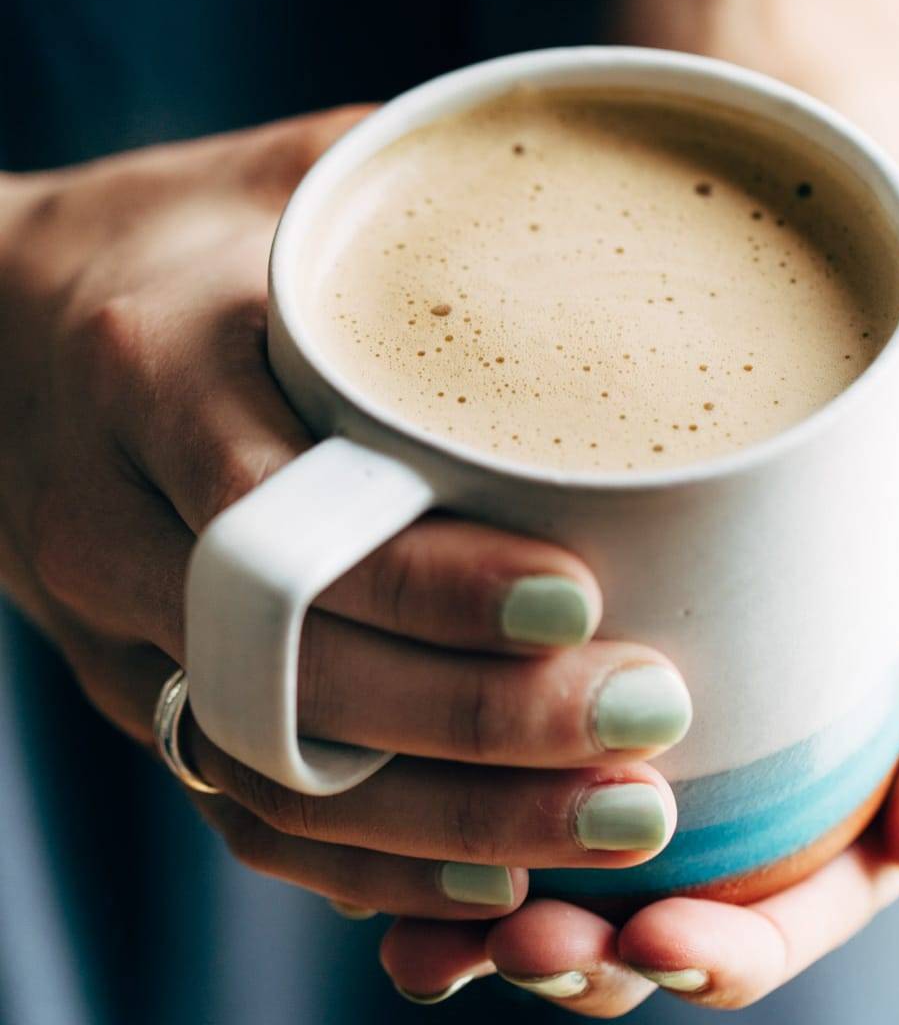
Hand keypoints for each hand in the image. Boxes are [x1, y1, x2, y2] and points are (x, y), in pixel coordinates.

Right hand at [0, 112, 691, 924]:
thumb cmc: (171, 238)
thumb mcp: (278, 176)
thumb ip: (416, 201)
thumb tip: (605, 194)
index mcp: (150, 368)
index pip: (283, 508)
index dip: (428, 575)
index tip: (580, 596)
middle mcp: (115, 518)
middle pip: (291, 663)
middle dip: (477, 717)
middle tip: (644, 721)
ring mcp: (112, 627)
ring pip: (269, 765)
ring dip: (446, 813)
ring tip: (612, 819)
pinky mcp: (132, 685)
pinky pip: (233, 804)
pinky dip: (361, 857)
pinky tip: (490, 864)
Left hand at [377, 218, 898, 1011]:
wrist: (838, 266)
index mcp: (840, 744)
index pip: (793, 895)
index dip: (731, 948)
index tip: (662, 935)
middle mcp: (731, 732)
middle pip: (660, 889)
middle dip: (594, 949)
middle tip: (524, 946)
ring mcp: (637, 678)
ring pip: (563, 835)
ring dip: (500, 908)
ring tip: (439, 928)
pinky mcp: (550, 610)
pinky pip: (490, 728)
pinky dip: (441, 798)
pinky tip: (381, 822)